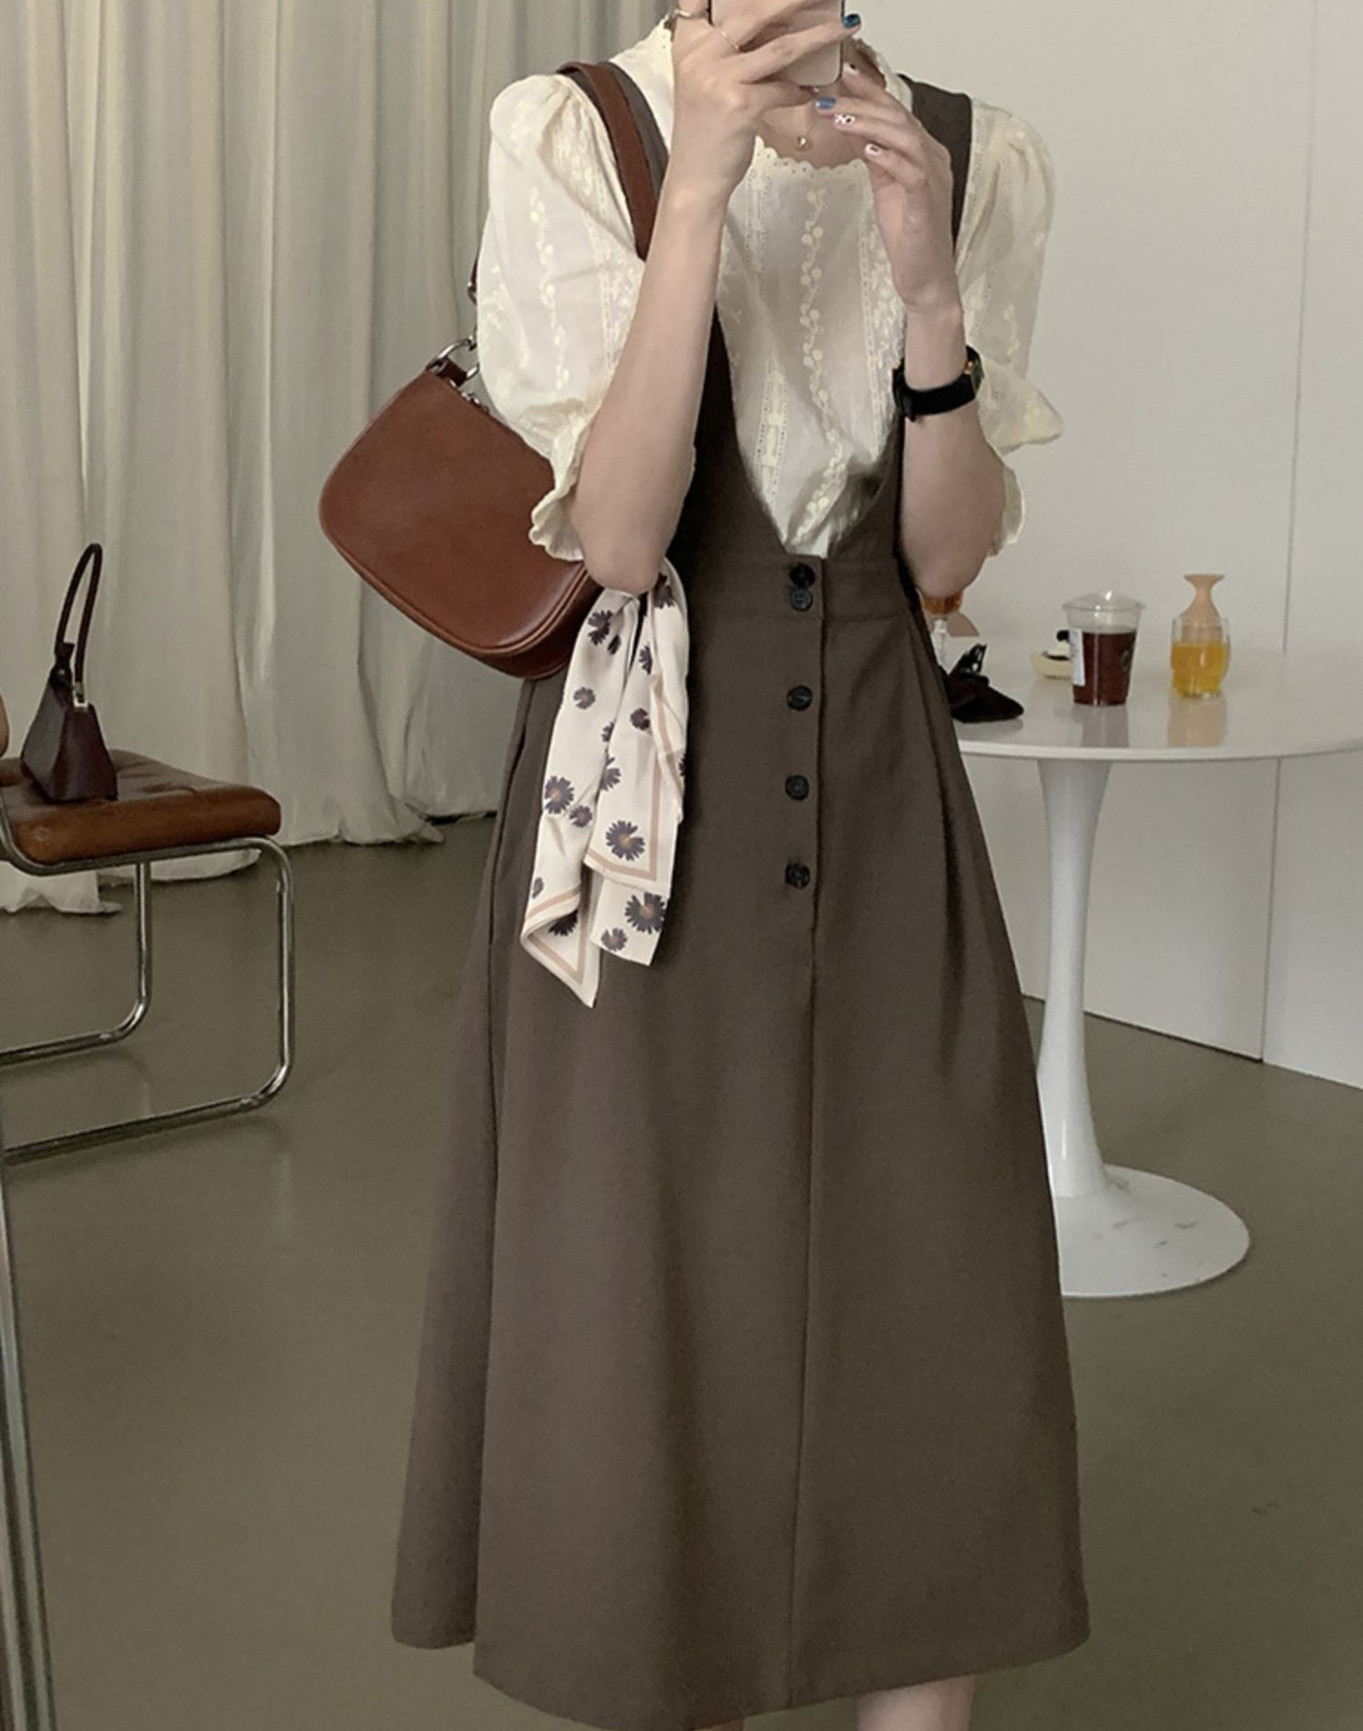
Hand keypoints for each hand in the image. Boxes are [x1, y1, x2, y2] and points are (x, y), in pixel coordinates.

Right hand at [668, 0, 861, 205]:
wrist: (694, 178)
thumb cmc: (704, 132)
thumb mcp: (708, 79)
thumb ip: (732, 50)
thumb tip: (777, 26)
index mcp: (690, 41)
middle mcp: (701, 54)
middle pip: (756, 9)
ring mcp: (719, 78)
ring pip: (781, 46)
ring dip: (820, 35)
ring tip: (843, 26)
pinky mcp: (740, 105)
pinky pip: (784, 89)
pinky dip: (802, 91)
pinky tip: (813, 91)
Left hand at [814, 61, 961, 314]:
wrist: (926, 279)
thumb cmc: (908, 235)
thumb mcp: (883, 185)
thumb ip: (871, 153)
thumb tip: (848, 123)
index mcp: (922, 152)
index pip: (895, 111)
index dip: (870, 90)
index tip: (843, 73)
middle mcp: (932, 159)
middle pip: (898, 117)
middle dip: (861, 103)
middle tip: (828, 97)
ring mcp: (932, 181)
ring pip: (905, 138)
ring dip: (870, 125)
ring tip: (839, 118)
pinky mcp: (926, 206)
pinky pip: (911, 173)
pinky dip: (889, 158)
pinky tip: (867, 150)